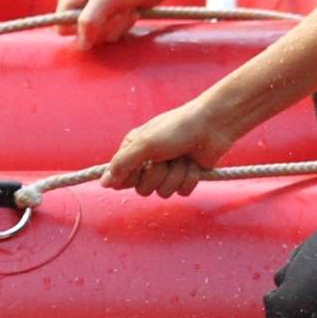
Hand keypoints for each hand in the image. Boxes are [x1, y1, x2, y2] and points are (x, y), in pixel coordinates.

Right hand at [55, 0, 181, 48]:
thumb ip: (90, 20)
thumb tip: (81, 45)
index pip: (63, 25)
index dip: (82, 30)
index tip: (102, 21)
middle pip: (83, 33)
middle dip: (106, 26)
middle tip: (121, 10)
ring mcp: (95, 7)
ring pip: (98, 35)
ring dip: (117, 25)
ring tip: (128, 8)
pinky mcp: (110, 14)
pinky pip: (110, 32)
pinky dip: (123, 25)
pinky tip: (131, 10)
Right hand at [102, 103, 239, 197]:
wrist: (213, 125)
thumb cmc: (177, 128)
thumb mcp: (145, 144)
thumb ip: (121, 164)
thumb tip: (104, 183)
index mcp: (134, 150)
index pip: (121, 178)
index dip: (132, 176)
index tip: (142, 164)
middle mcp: (149, 162)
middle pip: (143, 189)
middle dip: (158, 175)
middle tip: (167, 158)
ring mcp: (168, 171)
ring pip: (164, 192)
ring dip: (176, 175)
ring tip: (183, 157)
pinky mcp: (185, 177)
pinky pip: (183, 192)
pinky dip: (190, 178)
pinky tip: (194, 162)